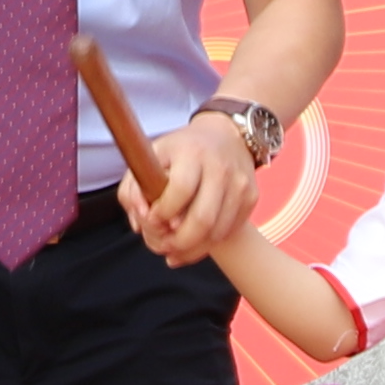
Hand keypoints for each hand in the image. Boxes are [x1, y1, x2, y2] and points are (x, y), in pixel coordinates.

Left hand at [119, 110, 258, 264]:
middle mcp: (220, 168)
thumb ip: (133, 189)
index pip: (180, 190)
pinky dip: (209, 245)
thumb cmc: (181, 150)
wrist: (226, 135)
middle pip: (202, 220)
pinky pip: (229, 232)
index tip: (152, 218)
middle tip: (163, 246)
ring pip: (217, 233)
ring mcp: (240, 184)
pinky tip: (193, 244)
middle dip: (178, 242)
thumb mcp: (151, 157)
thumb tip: (140, 223)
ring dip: (192, 250)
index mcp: (192, 153)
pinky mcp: (251, 197)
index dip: (162, 212)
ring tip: (175, 249)